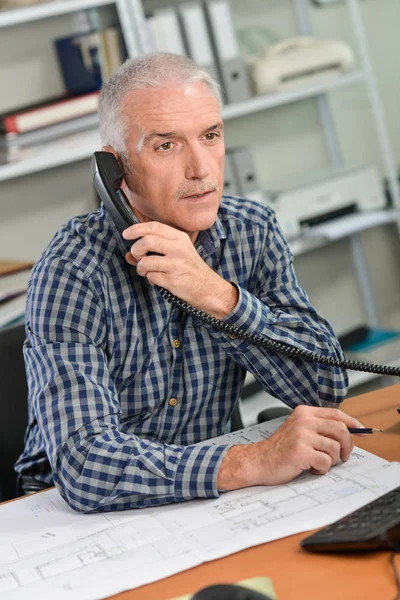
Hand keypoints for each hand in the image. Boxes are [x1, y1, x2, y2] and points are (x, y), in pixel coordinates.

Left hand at [123, 221, 237, 317]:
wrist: (208, 288)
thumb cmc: (191, 269)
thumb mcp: (177, 253)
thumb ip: (154, 250)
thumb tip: (129, 254)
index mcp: (179, 238)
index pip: (154, 227)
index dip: (136, 229)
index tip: (126, 234)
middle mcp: (178, 248)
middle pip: (147, 241)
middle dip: (136, 249)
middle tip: (138, 256)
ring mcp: (176, 264)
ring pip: (145, 261)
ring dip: (140, 267)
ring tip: (145, 270)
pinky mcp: (173, 279)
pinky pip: (151, 276)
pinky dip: (150, 279)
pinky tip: (157, 280)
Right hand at [217, 405, 364, 489]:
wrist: (258, 461)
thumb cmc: (280, 449)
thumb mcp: (299, 430)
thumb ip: (319, 427)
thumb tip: (348, 432)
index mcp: (304, 412)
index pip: (336, 414)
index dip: (352, 423)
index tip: (360, 431)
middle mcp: (303, 420)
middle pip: (340, 429)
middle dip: (347, 446)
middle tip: (343, 456)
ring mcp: (302, 435)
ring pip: (334, 448)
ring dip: (330, 461)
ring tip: (317, 463)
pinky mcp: (301, 451)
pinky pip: (325, 462)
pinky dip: (321, 469)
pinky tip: (310, 468)